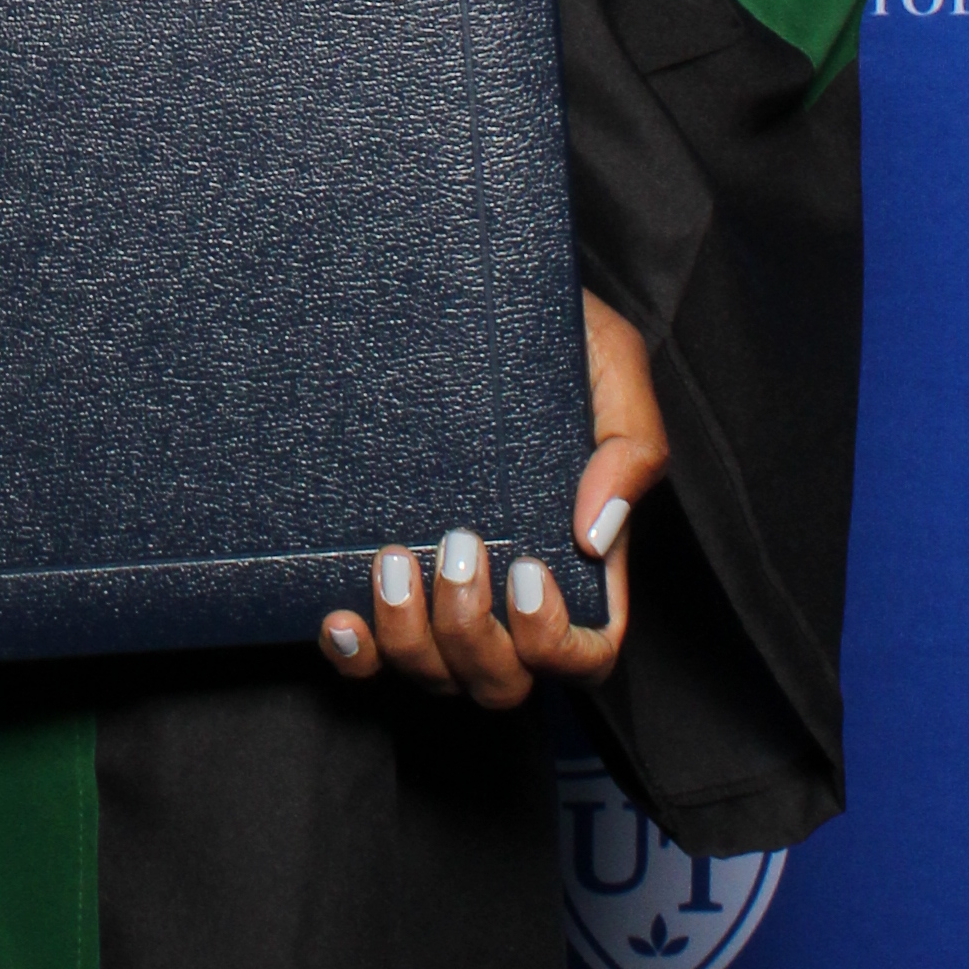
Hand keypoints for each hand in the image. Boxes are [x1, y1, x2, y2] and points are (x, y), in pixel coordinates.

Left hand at [317, 292, 668, 714]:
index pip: (584, 655)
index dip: (556, 644)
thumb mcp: (611, 367)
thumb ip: (630, 446)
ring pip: (435, 676)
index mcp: (574, 561)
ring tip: (394, 559)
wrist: (465, 287)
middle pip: (503, 682)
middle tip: (458, 547)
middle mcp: (506, 593)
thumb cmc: (554, 336)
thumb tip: (595, 537)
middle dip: (474, 636)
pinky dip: (355, 654)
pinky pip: (367, 656)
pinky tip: (339, 615)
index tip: (526, 574)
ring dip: (411, 639)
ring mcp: (441, 592)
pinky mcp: (382, 577)